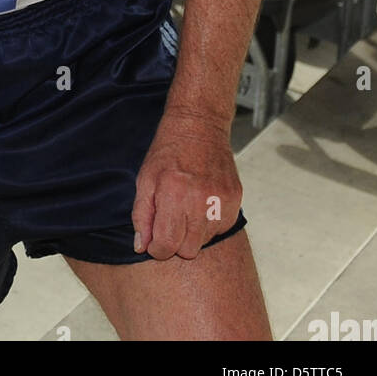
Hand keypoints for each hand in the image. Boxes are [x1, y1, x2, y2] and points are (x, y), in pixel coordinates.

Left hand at [131, 108, 240, 260]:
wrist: (199, 125)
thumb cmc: (168, 150)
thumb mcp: (145, 179)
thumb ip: (142, 215)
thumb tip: (141, 247)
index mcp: (174, 194)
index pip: (167, 245)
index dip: (157, 249)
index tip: (154, 242)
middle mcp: (200, 200)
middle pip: (188, 250)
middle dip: (175, 242)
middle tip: (170, 222)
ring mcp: (221, 201)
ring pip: (205, 241)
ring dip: (192, 232)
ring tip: (186, 207)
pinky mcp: (235, 200)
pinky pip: (221, 229)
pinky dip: (209, 223)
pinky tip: (201, 203)